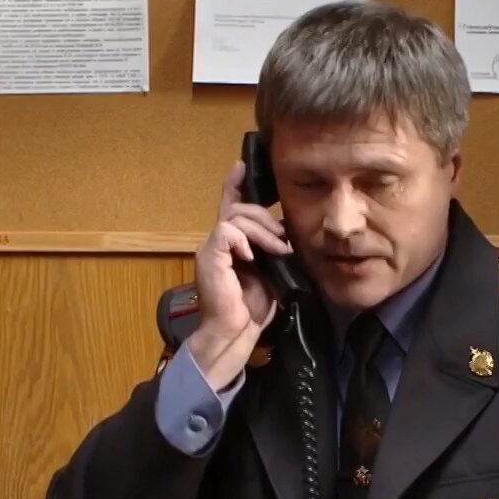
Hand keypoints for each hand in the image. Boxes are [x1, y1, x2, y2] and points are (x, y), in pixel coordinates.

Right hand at [185, 159, 289, 388]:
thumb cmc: (253, 309)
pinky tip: (253, 257)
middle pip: (241, 208)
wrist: (235, 333)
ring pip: (237, 216)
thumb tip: (289, 236)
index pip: (231, 206)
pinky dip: (245, 240)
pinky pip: (227, 230)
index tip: (241, 165)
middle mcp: (217, 241)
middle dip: (267, 218)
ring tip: (278, 251)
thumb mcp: (271, 272)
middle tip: (284, 241)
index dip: (235, 185)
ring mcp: (210, 247)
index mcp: (230, 245)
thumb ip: (273, 251)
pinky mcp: (209, 255)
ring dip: (264, 231)